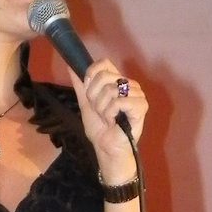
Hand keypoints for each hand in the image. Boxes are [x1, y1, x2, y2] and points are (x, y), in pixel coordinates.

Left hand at [78, 57, 145, 183]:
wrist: (106, 148)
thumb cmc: (100, 128)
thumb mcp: (85, 103)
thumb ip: (80, 85)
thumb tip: (70, 65)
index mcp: (118, 81)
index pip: (104, 63)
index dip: (91, 76)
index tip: (89, 94)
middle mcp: (129, 84)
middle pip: (104, 75)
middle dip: (95, 97)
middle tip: (100, 111)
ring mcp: (137, 94)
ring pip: (111, 89)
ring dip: (102, 108)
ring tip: (108, 118)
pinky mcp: (141, 106)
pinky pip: (119, 101)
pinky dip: (111, 113)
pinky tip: (115, 121)